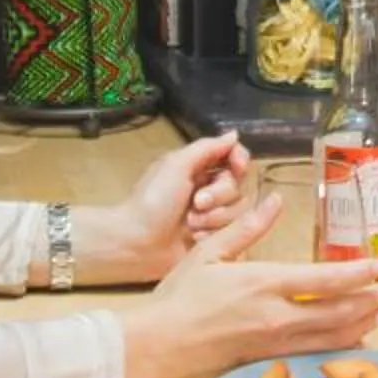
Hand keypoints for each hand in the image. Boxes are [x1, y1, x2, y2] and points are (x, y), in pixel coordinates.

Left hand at [71, 130, 251, 285]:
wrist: (137, 243)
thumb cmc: (153, 200)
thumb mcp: (176, 165)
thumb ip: (207, 147)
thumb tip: (234, 134)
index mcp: (197, 167)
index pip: (233, 157)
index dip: (240, 160)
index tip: (237, 167)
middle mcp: (207, 189)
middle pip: (237, 185)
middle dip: (219, 194)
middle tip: (197, 202)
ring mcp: (211, 215)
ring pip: (237, 210)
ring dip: (214, 217)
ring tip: (190, 224)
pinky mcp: (212, 237)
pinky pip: (230, 233)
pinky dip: (212, 234)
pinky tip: (194, 238)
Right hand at [118, 195, 377, 377]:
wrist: (157, 345)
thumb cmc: (178, 297)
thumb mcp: (208, 253)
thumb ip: (246, 228)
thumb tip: (274, 201)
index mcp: (264, 283)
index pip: (325, 278)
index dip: (358, 273)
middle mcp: (276, 317)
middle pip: (338, 311)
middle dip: (367, 301)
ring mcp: (274, 345)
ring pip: (331, 339)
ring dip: (359, 326)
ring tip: (377, 317)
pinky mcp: (267, 365)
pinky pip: (312, 357)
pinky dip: (336, 350)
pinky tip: (348, 344)